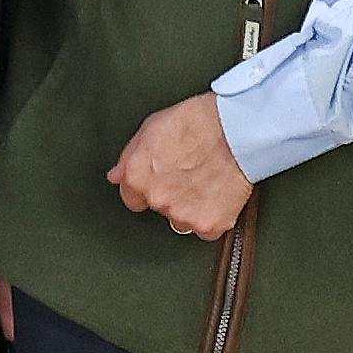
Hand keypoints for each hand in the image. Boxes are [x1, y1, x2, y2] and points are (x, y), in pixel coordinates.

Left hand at [106, 97, 256, 238]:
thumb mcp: (152, 127)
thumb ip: (129, 156)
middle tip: (189, 173)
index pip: (132, 200)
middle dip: (171, 195)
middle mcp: (158, 200)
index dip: (147, 188)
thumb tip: (116, 176)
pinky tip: (218, 195)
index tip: (161, 181)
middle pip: (159, 209)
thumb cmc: (196, 122)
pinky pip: (206, 230)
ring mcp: (183, 215)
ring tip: (206, 181)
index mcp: (138, 178)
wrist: (236, 130)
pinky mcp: (209, 225)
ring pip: (182, 221)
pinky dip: (212, 217)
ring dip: (190, 208)